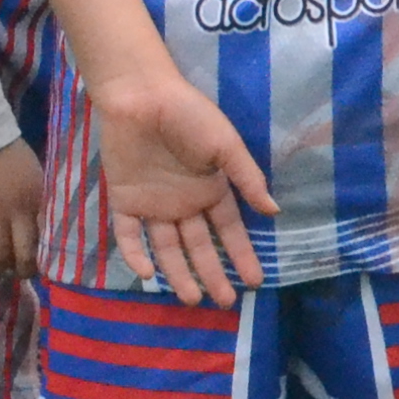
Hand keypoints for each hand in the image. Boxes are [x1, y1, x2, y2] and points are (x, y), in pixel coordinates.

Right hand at [0, 142, 47, 276]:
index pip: (46, 235)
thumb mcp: (30, 172)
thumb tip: (37, 226)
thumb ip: (34, 198)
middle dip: (22, 270)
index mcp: (37, 197)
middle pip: (25, 252)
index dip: (43, 255)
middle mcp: (17, 209)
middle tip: (16, 275)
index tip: (38, 263)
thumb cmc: (1, 151)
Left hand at [89, 69, 273, 308]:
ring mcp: (153, 204)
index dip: (241, 255)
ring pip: (167, 248)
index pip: (228, 231)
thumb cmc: (189, 115)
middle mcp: (184, 203)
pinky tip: (148, 274)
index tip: (254, 281)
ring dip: (178, 273)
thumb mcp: (225, 145)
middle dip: (213, 273)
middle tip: (225, 302)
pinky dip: (136, 254)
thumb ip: (247, 178)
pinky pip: (129, 234)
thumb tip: (274, 211)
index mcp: (210, 189)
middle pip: (199, 246)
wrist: (142, 96)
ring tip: (192, 299)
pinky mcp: (125, 200)